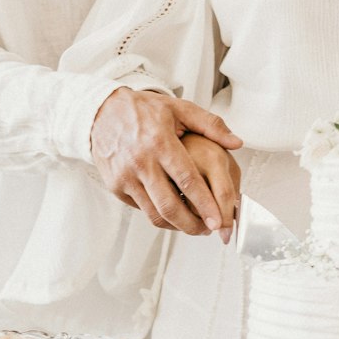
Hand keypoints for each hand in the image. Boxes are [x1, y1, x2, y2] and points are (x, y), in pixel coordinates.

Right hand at [90, 87, 242, 236]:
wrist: (102, 112)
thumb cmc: (143, 110)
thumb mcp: (179, 108)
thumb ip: (210, 125)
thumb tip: (236, 142)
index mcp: (160, 142)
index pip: (187, 180)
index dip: (204, 204)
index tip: (218, 221)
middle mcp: (141, 162)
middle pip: (169, 206)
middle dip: (192, 224)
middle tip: (208, 230)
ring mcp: (126, 176)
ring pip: (153, 214)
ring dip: (176, 226)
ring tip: (193, 225)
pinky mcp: (116, 186)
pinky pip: (141, 208)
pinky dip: (158, 215)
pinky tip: (173, 212)